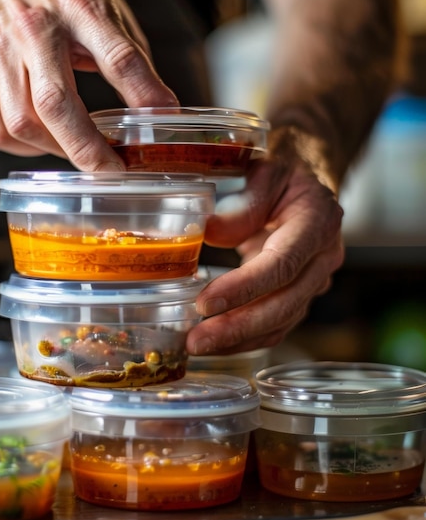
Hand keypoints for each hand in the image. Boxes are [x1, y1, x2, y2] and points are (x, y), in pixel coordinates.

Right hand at [0, 0, 177, 169]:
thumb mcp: (101, 3)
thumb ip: (128, 53)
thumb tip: (156, 106)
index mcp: (76, 6)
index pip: (116, 57)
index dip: (143, 95)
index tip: (162, 121)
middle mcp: (32, 29)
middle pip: (55, 102)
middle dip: (86, 147)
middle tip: (112, 170)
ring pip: (23, 124)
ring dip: (57, 148)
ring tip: (80, 148)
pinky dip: (27, 147)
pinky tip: (46, 137)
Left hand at [187, 153, 344, 354]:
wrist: (304, 189)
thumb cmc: (281, 178)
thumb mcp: (264, 173)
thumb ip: (242, 203)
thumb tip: (210, 231)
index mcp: (318, 221)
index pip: (282, 264)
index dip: (244, 287)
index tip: (205, 303)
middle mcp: (323, 257)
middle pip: (284, 303)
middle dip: (237, 326)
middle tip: (195, 340)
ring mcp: (315, 281)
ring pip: (281, 322)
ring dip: (239, 339)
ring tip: (197, 346)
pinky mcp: (300, 296)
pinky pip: (277, 326)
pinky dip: (246, 339)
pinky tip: (216, 344)